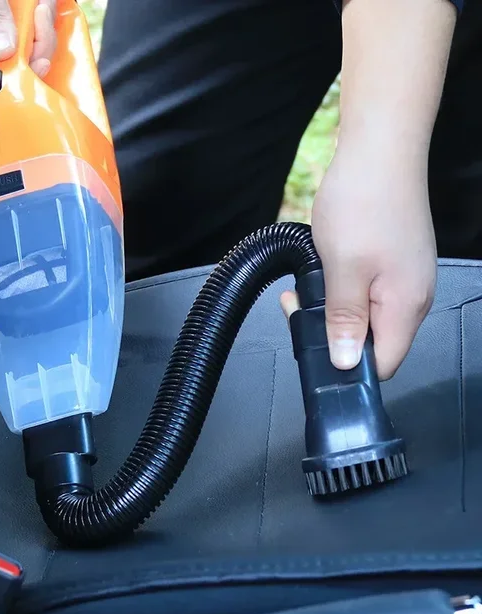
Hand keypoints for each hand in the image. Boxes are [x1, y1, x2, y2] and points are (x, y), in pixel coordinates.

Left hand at [281, 139, 436, 379]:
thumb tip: (345, 362)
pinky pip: (365, 290)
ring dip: (332, 306)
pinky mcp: (392, 262)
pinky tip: (322, 269)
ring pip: (364, 314)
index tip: (315, 350)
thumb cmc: (364, 202)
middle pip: (372, 340)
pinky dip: (340, 287)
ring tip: (306, 284)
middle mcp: (412, 296)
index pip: (382, 364)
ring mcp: (403, 278)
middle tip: (298, 307)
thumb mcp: (342, 269)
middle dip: (332, 332)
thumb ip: (345, 320)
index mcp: (406, 306)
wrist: (379, 150)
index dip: (347, 366)